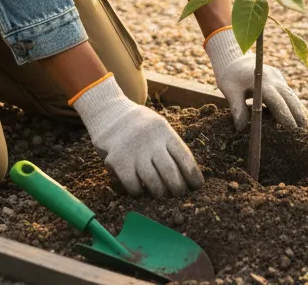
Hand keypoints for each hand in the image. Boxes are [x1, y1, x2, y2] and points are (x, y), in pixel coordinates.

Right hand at [71, 74, 202, 197]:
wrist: (109, 113)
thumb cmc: (140, 126)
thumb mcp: (158, 127)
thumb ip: (170, 146)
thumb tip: (189, 176)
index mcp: (164, 131)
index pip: (184, 157)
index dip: (193, 175)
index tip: (197, 186)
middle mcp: (150, 140)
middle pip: (170, 172)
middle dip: (178, 188)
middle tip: (179, 194)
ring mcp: (134, 151)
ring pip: (154, 182)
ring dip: (160, 193)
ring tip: (162, 194)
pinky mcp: (119, 161)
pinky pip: (134, 186)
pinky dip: (139, 192)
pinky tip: (141, 190)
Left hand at [204, 27, 307, 131]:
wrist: (234, 59)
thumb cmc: (230, 77)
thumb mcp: (230, 91)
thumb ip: (237, 108)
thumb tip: (241, 128)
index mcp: (262, 81)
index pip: (277, 101)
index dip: (285, 115)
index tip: (292, 130)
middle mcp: (273, 79)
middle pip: (290, 98)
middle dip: (299, 115)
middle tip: (307, 133)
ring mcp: (278, 78)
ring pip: (292, 96)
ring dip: (300, 111)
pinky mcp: (279, 79)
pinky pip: (289, 93)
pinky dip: (295, 105)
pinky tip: (300, 118)